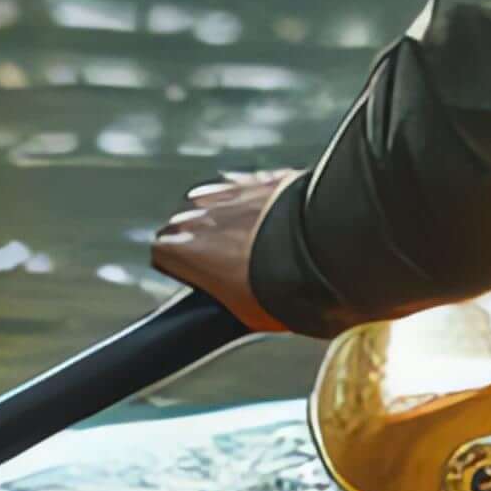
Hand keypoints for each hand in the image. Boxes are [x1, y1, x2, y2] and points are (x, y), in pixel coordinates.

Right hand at [150, 168, 305, 334]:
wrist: (328, 252)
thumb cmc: (284, 289)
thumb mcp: (247, 314)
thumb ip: (228, 299)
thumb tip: (240, 305)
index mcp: (181, 248)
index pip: (162, 254)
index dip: (184, 269)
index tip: (205, 281)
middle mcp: (198, 213)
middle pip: (186, 224)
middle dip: (204, 240)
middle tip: (234, 266)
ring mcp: (230, 190)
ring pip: (215, 202)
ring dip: (228, 217)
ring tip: (259, 243)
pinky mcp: (263, 177)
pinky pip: (248, 188)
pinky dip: (257, 202)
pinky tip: (279, 222)